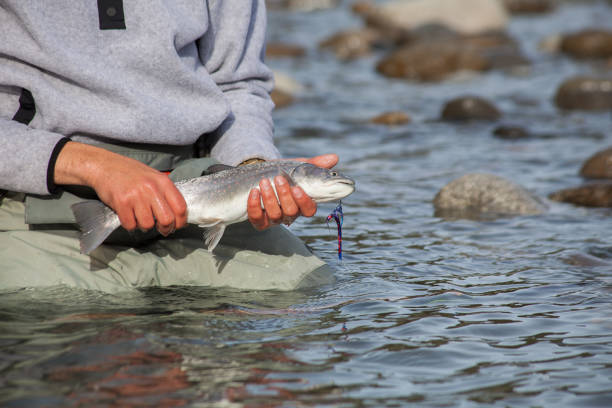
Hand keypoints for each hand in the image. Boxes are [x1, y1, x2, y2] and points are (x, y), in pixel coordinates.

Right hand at [54, 142, 187, 235]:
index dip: (181, 221)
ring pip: (148, 225)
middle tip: (161, 229)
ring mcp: (136, 195)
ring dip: (144, 225)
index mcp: (163, 182)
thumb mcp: (154, 177)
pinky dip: (130, 224)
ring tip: (139, 216)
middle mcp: (151, 188)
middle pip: (167, 219)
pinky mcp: (121, 202)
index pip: (181, 207)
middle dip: (165, 229)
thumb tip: (177, 215)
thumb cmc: (130, 173)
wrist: (104, 166)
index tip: (177, 226)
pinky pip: (130, 225)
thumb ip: (165, 193)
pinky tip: (128, 215)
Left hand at [247, 154, 337, 230]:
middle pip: (291, 212)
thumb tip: (334, 158)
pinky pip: (256, 218)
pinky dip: (254, 206)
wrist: (260, 174)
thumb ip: (315, 164)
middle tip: (279, 178)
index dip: (303, 202)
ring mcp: (274, 219)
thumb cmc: (284, 173)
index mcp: (302, 204)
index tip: (297, 188)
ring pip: (275, 215)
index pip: (309, 210)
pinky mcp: (258, 220)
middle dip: (284, 196)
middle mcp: (290, 214)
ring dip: (269, 198)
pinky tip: (254, 191)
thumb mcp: (298, 167)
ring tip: (264, 181)